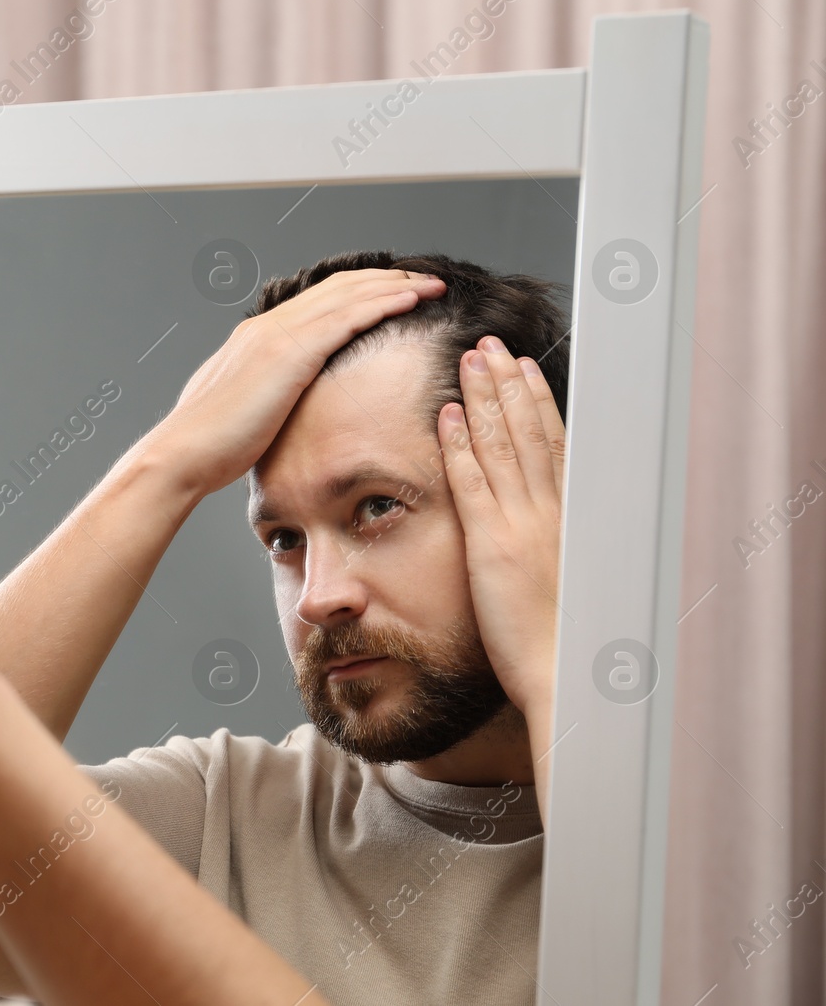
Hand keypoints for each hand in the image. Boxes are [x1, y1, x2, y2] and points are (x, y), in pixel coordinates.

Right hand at [142, 269, 444, 497]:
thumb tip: (282, 411)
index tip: (391, 294)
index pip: (318, 301)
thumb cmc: (208, 448)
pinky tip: (412, 300)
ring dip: (395, 285)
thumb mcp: (242, 412)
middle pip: (339, 287)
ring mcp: (278, 335)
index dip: (359, 291)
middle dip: (384, 280)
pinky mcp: (289, 352)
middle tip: (422, 281)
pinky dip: (384, 302)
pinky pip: (348, 317)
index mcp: (256, 338)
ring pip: (349, 293)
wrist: (183, 454)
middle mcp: (268, 326)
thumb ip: (265, 398)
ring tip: (430, 284)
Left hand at [437, 336, 565, 716]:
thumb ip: (555, 543)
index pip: (553, 443)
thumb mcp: (569, 577)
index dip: (536, 402)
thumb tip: (543, 529)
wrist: (568, 673)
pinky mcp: (491, 543)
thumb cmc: (568, 640)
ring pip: (503, 445)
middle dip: (508, 383)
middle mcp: (550, 510)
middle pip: (528, 431)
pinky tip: (449, 414)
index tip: (524, 368)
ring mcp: (522, 523)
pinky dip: (461, 444)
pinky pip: (472, 483)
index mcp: (570, 517)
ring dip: (485, 397)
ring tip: (470, 360)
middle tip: (491, 345)